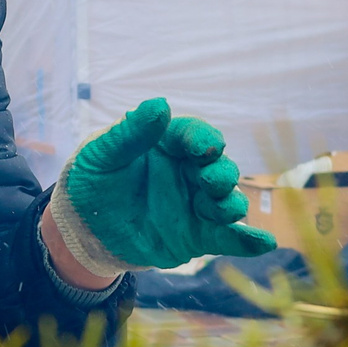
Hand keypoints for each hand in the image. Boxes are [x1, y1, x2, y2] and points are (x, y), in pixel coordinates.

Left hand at [43, 98, 276, 274]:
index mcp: (168, 144)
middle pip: (218, 167)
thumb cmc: (92, 181)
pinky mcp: (197, 235)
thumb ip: (130, 134)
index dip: (203, 139)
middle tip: (211, 180)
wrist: (83, 227)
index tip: (206, 147)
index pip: (194, 135)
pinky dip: (247, 240)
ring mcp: (196, 203)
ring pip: (226, 200)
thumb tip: (159, 105)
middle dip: (220, 172)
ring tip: (226, 210)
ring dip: (231, 204)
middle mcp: (189, 171)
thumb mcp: (101, 155)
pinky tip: (264, 241)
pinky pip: (227, 237)